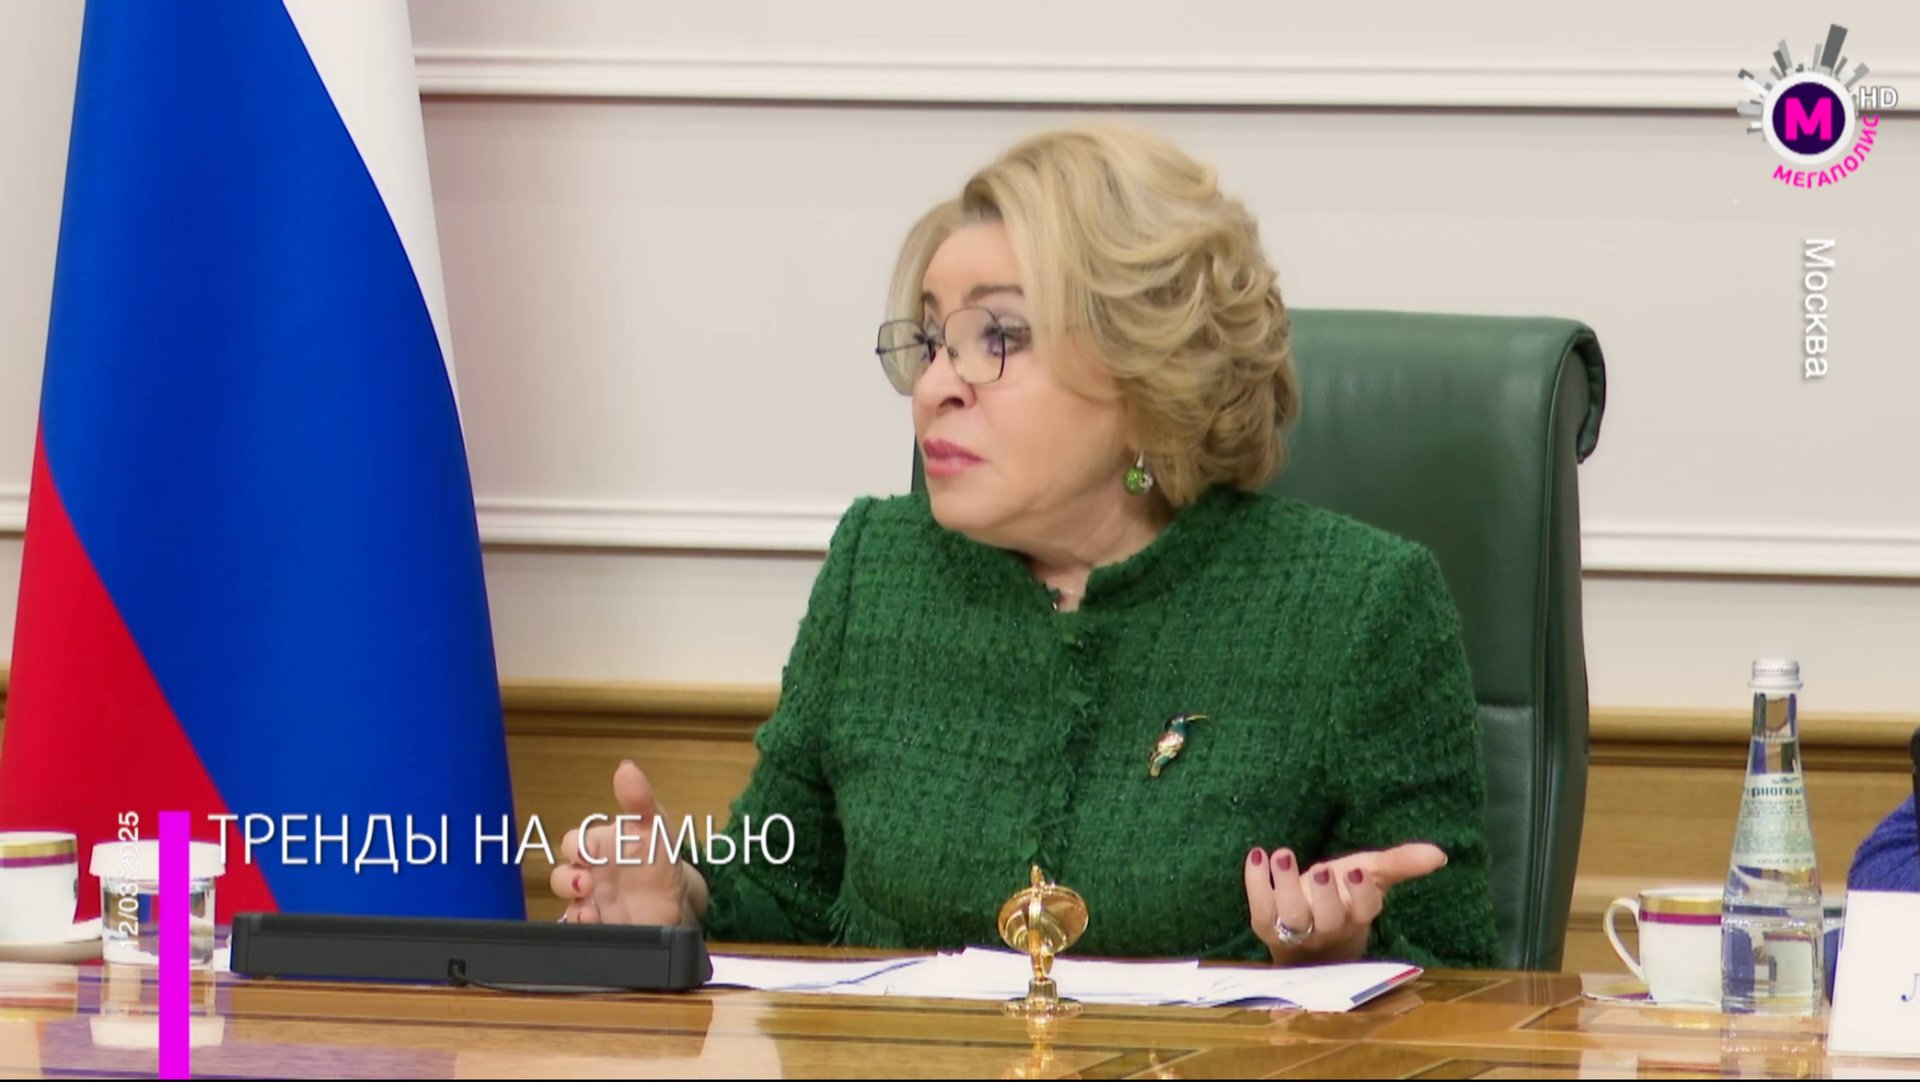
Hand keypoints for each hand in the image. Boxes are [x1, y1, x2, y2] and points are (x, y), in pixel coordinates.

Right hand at [551, 760, 708, 926]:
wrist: (678, 902)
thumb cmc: (658, 860)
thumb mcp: (655, 827)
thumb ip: (639, 800)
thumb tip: (626, 768)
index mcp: (599, 848)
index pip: (574, 843)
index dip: (576, 847)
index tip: (586, 852)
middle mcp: (590, 876)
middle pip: (562, 877)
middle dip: (567, 880)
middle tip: (587, 883)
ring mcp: (593, 903)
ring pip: (568, 904)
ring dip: (574, 907)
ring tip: (590, 910)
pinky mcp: (601, 928)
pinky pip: (581, 930)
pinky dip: (585, 928)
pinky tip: (597, 924)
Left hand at [1242, 843, 1447, 963]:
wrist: (1307, 943)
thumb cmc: (1343, 901)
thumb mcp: (1370, 877)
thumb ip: (1400, 863)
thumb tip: (1439, 854)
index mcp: (1357, 917)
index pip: (1365, 909)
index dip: (1360, 893)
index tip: (1356, 871)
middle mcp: (1328, 928)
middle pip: (1328, 917)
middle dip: (1325, 895)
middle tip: (1321, 870)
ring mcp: (1295, 931)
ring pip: (1291, 915)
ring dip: (1285, 885)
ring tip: (1281, 855)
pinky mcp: (1266, 925)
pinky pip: (1259, 908)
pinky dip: (1254, 882)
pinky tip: (1256, 855)